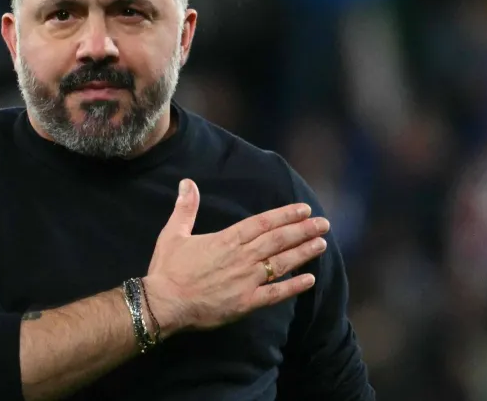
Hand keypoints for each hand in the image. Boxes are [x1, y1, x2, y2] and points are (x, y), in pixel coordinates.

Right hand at [144, 179, 328, 334]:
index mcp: (227, 240)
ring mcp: (246, 281)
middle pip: (278, 240)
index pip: (263, 223)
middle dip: (303, 230)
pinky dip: (293, 287)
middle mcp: (241, 257)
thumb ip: (186, 208)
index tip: (304, 209)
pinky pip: (274, 294)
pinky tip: (310, 279)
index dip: (285, 215)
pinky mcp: (245, 303)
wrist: (163, 304)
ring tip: (322, 244)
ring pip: (281, 263)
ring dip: (303, 253)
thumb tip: (187, 182)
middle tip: (324, 223)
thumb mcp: (173, 234)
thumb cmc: (168, 270)